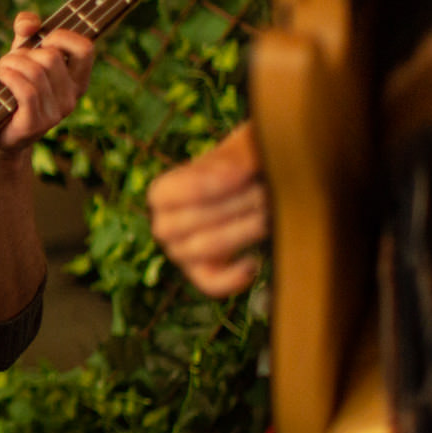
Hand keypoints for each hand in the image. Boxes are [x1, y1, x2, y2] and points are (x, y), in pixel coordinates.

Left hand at [0, 12, 94, 155]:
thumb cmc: (13, 86)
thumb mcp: (23, 52)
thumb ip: (28, 28)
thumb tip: (28, 24)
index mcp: (77, 79)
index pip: (85, 48)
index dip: (62, 36)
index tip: (42, 39)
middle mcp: (71, 98)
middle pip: (52, 56)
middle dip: (24, 52)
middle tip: (10, 61)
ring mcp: (56, 114)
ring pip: (36, 71)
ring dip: (10, 63)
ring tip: (1, 70)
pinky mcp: (36, 125)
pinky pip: (26, 90)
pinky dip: (9, 77)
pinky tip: (0, 77)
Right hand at [147, 123, 270, 296]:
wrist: (268, 184)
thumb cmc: (251, 162)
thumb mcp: (245, 149)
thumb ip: (238, 156)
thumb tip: (233, 174)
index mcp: (163, 193)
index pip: (164, 195)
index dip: (200, 186)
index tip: (240, 174)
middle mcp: (166, 225)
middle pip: (183, 223)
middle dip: (229, 207)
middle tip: (265, 191)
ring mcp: (185, 253)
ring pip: (200, 249)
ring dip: (238, 232)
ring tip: (267, 216)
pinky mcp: (208, 273)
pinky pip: (211, 283)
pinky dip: (232, 277)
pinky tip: (255, 261)